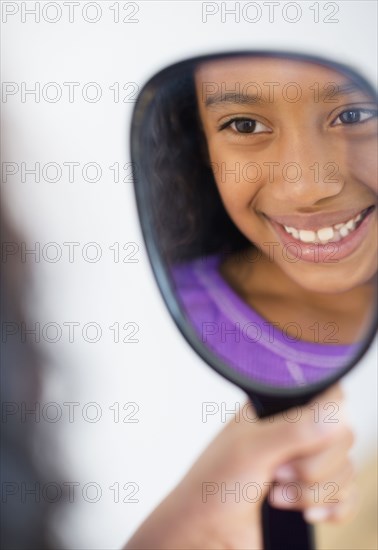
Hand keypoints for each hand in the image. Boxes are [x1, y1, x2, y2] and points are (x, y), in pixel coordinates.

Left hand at [124, 384, 355, 548]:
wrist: (206, 534)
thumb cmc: (216, 484)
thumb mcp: (251, 450)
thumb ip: (293, 431)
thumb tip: (336, 419)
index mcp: (279, 408)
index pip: (327, 396)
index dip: (324, 419)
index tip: (301, 441)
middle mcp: (297, 432)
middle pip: (343, 436)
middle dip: (312, 465)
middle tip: (277, 474)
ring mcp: (308, 464)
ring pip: (346, 469)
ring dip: (314, 492)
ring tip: (277, 497)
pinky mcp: (316, 496)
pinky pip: (349, 497)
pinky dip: (334, 509)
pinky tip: (308, 514)